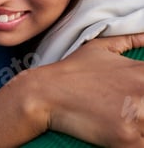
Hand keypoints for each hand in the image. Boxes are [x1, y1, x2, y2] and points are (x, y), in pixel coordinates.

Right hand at [0, 33, 143, 147]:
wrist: (44, 94)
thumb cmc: (70, 72)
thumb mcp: (98, 48)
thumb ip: (128, 40)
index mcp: (143, 72)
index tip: (140, 99)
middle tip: (127, 111)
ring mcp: (136, 115)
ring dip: (141, 128)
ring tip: (121, 122)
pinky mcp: (126, 137)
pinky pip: (143, 146)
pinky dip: (133, 143)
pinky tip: (119, 137)